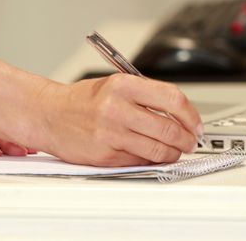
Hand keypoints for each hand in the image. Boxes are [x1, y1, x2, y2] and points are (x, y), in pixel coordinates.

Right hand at [33, 74, 202, 166]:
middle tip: (190, 142)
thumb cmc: (82, 101)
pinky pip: (140, 160)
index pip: (172, 99)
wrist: (49, 114)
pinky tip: (152, 154)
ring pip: (158, 149)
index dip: (191, 115)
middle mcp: (117, 107)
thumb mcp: (115, 85)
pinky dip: (151, 159)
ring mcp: (111, 133)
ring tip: (175, 151)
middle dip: (186, 139)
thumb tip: (180, 114)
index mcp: (124, 85)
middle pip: (169, 128)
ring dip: (173, 153)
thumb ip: (146, 96)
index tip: (196, 123)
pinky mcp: (105, 154)